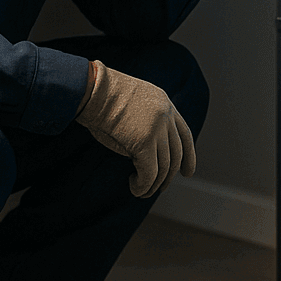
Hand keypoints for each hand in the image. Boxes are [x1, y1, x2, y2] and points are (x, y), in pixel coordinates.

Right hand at [74, 61, 196, 196]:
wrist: (92, 88)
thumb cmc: (101, 96)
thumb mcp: (132, 102)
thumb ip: (144, 122)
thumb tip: (143, 151)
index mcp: (165, 104)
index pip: (184, 135)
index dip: (189, 156)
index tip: (188, 173)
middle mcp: (166, 116)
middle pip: (176, 154)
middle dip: (169, 176)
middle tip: (159, 188)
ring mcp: (157, 129)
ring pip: (164, 167)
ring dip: (153, 185)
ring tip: (142, 191)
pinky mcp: (144, 143)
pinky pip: (149, 173)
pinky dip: (143, 186)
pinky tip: (135, 188)